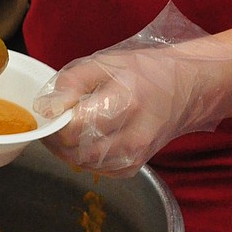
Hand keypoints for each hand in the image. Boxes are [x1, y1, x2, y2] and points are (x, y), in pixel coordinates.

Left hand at [34, 36, 231, 176]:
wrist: (185, 88)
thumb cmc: (143, 71)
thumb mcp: (104, 62)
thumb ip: (71, 83)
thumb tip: (46, 108)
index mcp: (126, 102)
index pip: (74, 128)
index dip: (53, 122)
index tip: (50, 111)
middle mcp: (133, 136)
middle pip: (75, 150)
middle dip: (56, 137)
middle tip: (54, 120)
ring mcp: (136, 155)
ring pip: (83, 163)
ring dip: (67, 148)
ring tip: (69, 126)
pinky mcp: (135, 166)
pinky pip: (96, 169)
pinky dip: (83, 156)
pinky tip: (86, 138)